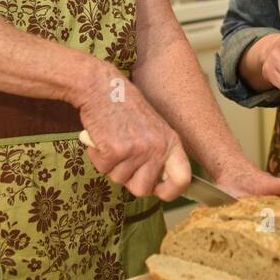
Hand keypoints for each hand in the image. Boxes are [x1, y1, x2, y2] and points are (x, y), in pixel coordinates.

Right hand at [76, 62, 191, 200]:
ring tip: (111, 141)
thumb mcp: (154, 128)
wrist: (102, 87)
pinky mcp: (115, 150)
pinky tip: (100, 138)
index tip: (158, 191)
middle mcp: (157, 148)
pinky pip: (102, 169)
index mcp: (171, 142)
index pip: (182, 180)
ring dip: (110, 165)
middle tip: (122, 158)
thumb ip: (158, 154)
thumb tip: (157, 185)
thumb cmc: (125, 107)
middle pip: (143, 190)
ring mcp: (137, 150)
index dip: (170, 192)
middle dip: (128, 180)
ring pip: (119, 180)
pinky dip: (96, 157)